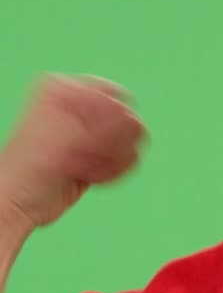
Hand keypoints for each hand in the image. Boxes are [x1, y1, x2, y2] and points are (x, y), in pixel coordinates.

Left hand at [0, 75, 146, 227]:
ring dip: (110, 161)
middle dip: (109, 145)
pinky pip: (125, 159)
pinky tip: (89, 177)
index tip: (91, 141)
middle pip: (124, 119)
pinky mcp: (97, 154)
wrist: (18, 203)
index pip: (112, 95)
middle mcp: (77, 106)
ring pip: (128, 141)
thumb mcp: (64, 138)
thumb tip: (135, 121)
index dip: (109, 123)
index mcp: (63, 89)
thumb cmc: (27, 169)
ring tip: (83, 168)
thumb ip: (102, 125)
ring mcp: (89, 131)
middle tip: (83, 156)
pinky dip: (112, 172)